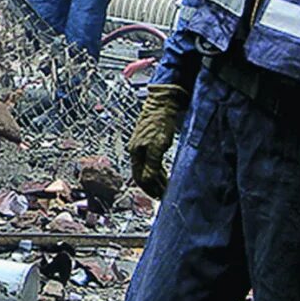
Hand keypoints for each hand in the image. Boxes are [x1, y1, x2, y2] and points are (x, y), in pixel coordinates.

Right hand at [126, 83, 186, 197]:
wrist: (162, 104)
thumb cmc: (159, 122)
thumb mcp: (158, 145)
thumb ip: (152, 164)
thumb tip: (147, 180)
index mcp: (135, 152)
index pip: (139, 177)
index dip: (148, 189)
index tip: (158, 196)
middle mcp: (136, 151)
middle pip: (142, 174)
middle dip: (152, 187)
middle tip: (162, 196)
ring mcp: (142, 146)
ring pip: (147, 168)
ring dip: (155, 180)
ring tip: (164, 188)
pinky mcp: (149, 142)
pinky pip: (151, 162)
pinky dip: (157, 171)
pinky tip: (162, 174)